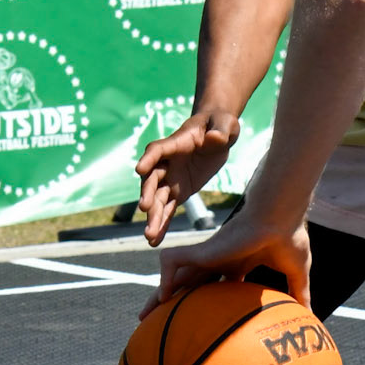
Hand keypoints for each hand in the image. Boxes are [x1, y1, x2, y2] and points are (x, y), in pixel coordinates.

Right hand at [136, 107, 239, 244]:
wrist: (218, 133)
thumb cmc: (220, 123)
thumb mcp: (225, 124)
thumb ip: (220, 131)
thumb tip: (216, 138)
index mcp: (176, 142)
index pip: (158, 149)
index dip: (149, 158)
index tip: (139, 169)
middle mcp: (167, 162)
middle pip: (153, 178)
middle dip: (148, 193)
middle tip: (145, 208)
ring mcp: (171, 178)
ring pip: (158, 199)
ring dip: (153, 216)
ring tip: (149, 236)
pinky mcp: (179, 191)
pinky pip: (168, 209)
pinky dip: (162, 224)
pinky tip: (154, 241)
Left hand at [139, 203, 311, 318]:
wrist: (280, 217)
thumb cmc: (289, 238)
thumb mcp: (296, 273)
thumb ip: (299, 293)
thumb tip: (311, 315)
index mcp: (238, 264)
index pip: (216, 285)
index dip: (206, 301)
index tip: (199, 318)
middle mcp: (219, 261)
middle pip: (191, 285)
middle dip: (175, 302)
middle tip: (160, 321)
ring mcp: (209, 255)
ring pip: (175, 276)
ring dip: (158, 295)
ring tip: (143, 316)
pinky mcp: (203, 250)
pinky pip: (174, 263)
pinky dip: (165, 278)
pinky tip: (163, 296)